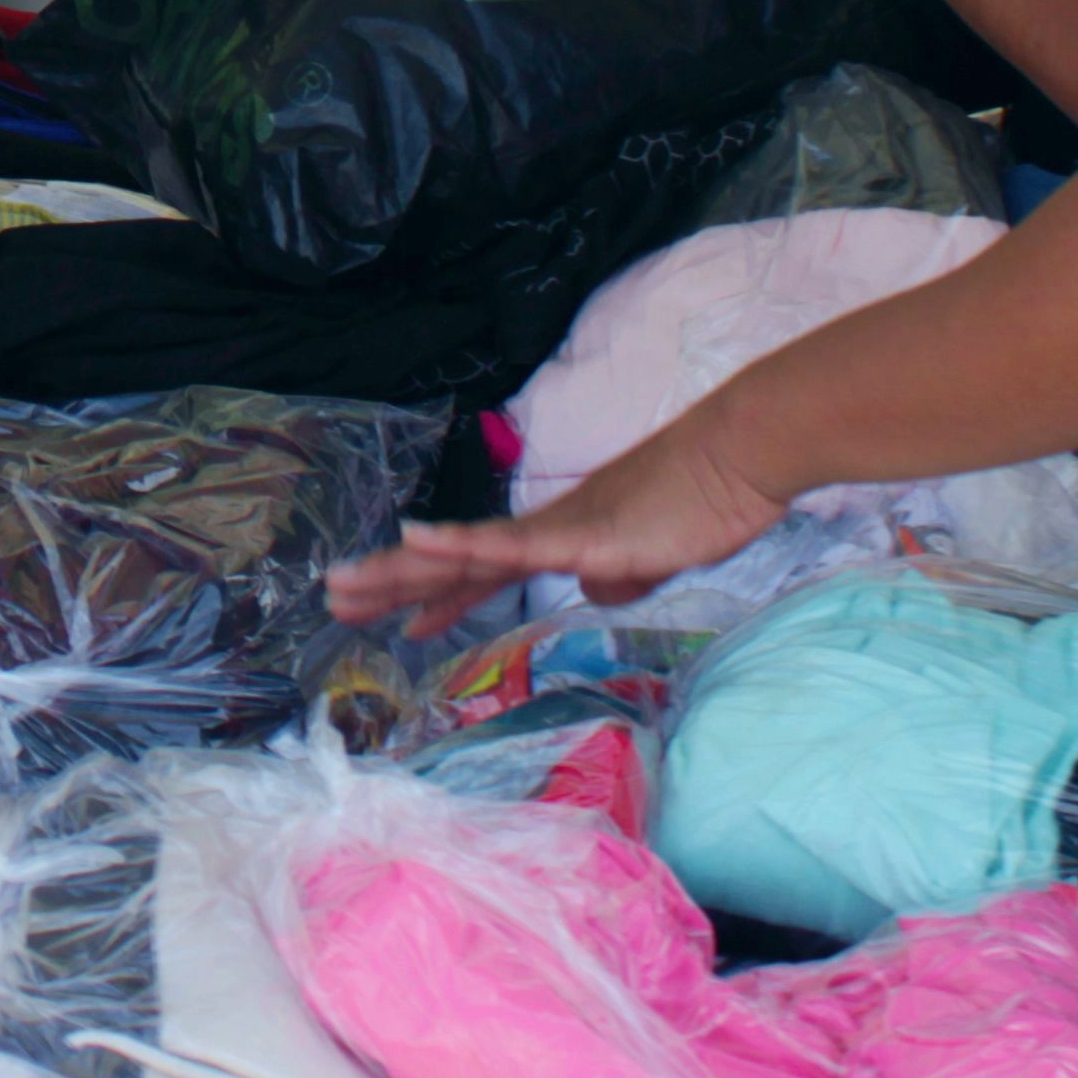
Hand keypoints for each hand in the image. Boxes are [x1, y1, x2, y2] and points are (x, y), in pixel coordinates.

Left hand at [323, 407, 789, 631]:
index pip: (487, 570)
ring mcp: (560, 529)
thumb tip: (594, 592)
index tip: (400, 619)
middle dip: (395, 584)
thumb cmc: (706, 504)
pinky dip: (461, 544)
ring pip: (466, 554)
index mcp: (562, 537)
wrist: (742, 457)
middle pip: (458, 562)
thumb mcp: (657, 557)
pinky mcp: (582, 534)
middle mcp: (547, 529)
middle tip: (335, 600)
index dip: (441, 593)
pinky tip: (416, 540)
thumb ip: (622, 573)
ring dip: (403, 570)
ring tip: (346, 585)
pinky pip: (512, 544)